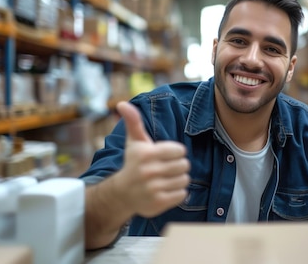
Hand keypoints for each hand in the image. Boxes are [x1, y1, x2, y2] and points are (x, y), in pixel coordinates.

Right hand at [113, 101, 190, 217]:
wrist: (122, 193)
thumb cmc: (133, 163)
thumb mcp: (134, 142)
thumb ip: (133, 121)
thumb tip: (122, 103)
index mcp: (146, 154)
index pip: (180, 150)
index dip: (175, 152)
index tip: (164, 156)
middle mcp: (149, 172)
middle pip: (185, 165)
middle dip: (178, 166)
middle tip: (166, 168)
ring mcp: (154, 189)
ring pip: (185, 180)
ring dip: (179, 179)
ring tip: (166, 179)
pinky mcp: (159, 203)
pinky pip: (183, 194)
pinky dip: (178, 193)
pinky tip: (166, 190)